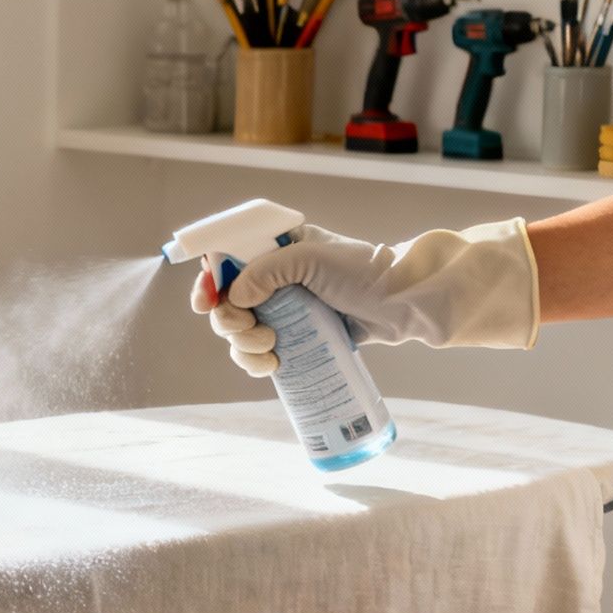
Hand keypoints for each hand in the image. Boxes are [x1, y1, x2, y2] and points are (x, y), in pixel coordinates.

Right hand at [190, 220, 539, 378]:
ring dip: (243, 345)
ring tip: (271, 348)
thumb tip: (232, 296)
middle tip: (255, 330)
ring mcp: (283, 309)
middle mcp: (272, 278)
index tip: (207, 300)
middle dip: (230, 321)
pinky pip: (258, 352)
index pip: (223, 258)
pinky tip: (273, 365)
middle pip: (225, 302)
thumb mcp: (312, 258)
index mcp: (273, 247)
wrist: (405, 304)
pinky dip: (256, 362)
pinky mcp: (295, 337)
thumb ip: (267, 270)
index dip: (207, 280)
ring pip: (237, 332)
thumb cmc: (364, 271)